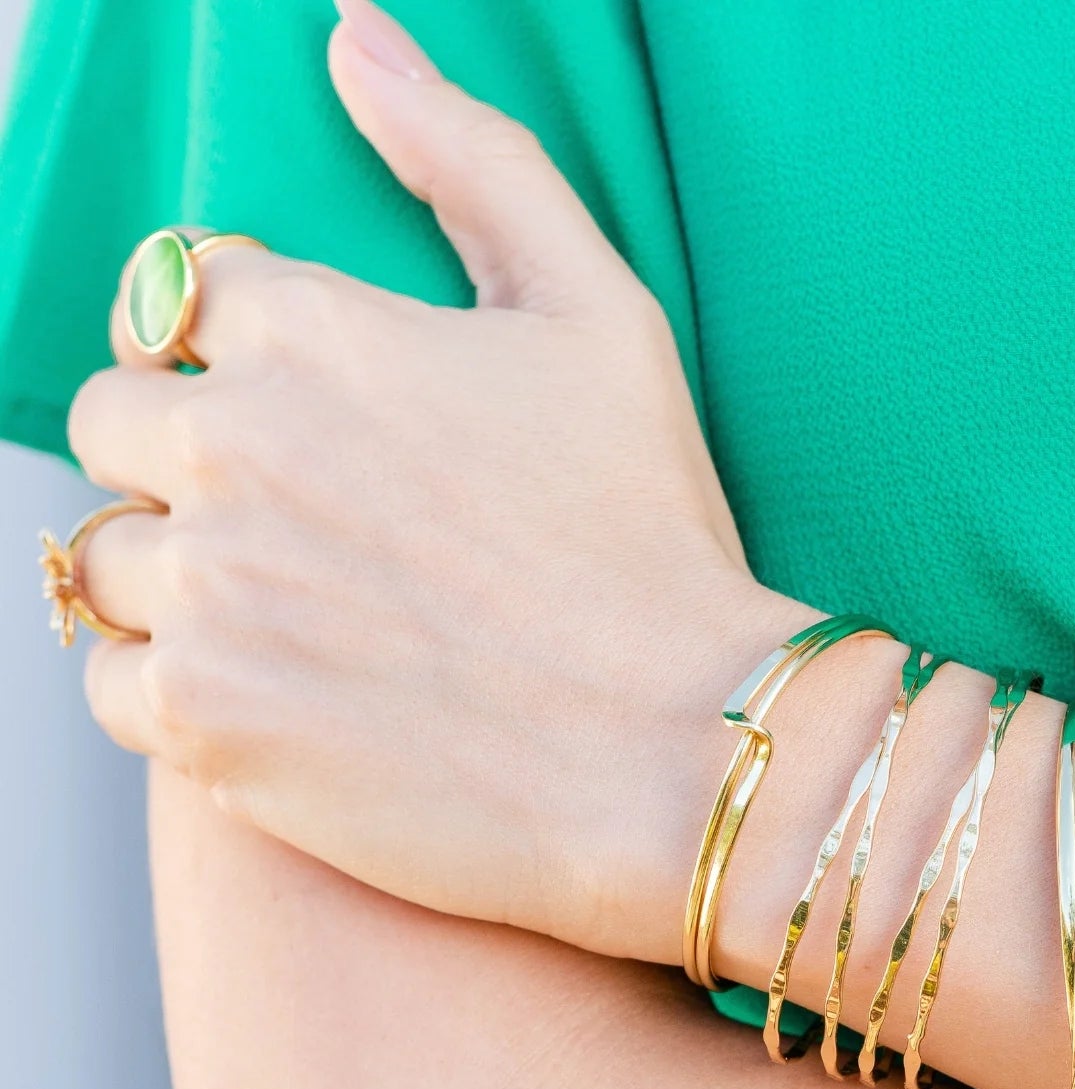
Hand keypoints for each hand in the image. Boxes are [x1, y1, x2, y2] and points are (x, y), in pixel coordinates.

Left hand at [67, 3, 806, 960]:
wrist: (682, 747)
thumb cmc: (650, 538)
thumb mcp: (598, 315)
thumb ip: (472, 161)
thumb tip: (354, 40)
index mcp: (310, 326)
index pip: (179, 302)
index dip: (245, 365)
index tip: (322, 436)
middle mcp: (232, 441)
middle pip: (117, 423)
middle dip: (193, 465)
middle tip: (311, 534)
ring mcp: (209, 587)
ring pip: (108, 559)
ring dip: (184, 583)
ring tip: (307, 623)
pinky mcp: (205, 721)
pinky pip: (116, 687)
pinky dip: (178, 693)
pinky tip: (287, 698)